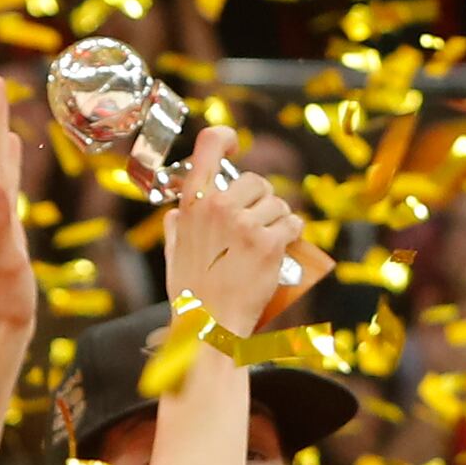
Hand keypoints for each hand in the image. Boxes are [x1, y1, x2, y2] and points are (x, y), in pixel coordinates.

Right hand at [161, 142, 307, 335]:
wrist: (209, 327)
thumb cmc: (191, 295)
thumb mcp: (172, 254)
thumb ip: (177, 228)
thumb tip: (178, 214)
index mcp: (192, 204)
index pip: (209, 146)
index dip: (225, 137)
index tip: (234, 143)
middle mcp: (218, 207)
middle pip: (256, 181)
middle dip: (262, 202)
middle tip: (257, 226)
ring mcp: (244, 224)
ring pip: (278, 204)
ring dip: (278, 221)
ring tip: (266, 243)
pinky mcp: (268, 243)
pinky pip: (293, 224)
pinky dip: (293, 235)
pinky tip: (283, 248)